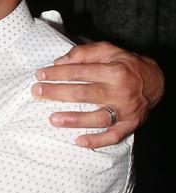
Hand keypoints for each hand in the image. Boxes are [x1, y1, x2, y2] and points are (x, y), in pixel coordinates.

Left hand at [31, 40, 163, 148]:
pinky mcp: (129, 125)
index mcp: (115, 71)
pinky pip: (111, 137)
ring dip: (73, 120)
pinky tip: (78, 141)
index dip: (58, 73)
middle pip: (83, 94)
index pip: (80, 72)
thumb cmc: (126, 65)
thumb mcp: (109, 51)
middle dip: (57, 93)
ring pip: (96, 118)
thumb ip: (84, 54)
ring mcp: (125, 111)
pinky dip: (95, 141)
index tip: (40, 75)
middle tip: (36, 92)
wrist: (156, 82)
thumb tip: (59, 62)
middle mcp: (120, 92)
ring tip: (52, 119)